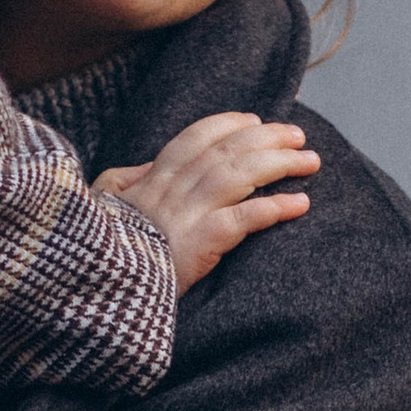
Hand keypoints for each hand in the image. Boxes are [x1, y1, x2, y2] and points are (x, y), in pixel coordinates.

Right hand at [100, 111, 318, 292]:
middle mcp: (172, 189)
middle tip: (299, 136)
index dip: (229, 125)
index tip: (255, 121)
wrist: (100, 288)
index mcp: (152, 179)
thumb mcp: (103, 204)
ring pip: (241, 175)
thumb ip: (125, 182)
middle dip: (268, 138)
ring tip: (311, 161)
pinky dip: (276, 207)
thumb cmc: (100, 250)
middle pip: (228, 150)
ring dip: (281, 164)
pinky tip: (301, 203)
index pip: (196, 138)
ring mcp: (187, 214)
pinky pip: (246, 219)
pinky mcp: (200, 243)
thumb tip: (145, 167)